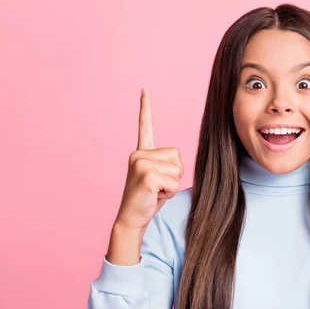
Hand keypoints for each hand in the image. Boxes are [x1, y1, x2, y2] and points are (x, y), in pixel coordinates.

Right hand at [114, 87, 183, 229]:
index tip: (144, 89)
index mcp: (141, 152)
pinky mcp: (146, 175)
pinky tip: (153, 196)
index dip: (145, 107)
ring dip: (172, 185)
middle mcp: (138, 153)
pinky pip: (174, 182)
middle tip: (157, 186)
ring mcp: (140, 163)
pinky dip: (169, 193)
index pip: (144, 126)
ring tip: (155, 191)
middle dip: (174, 175)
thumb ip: (166, 165)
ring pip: (178, 170)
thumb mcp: (159, 178)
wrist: (131, 218)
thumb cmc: (148, 199)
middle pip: (177, 157)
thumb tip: (176, 162)